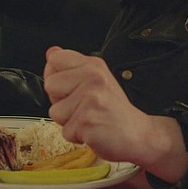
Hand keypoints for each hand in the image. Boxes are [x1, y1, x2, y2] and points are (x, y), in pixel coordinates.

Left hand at [43, 46, 187, 181]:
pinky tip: (93, 129)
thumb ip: (73, 67)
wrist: (138, 134)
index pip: (55, 59)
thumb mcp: (98, 80)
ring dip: (68, 121)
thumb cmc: (115, 110)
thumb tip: (51, 53)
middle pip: (50, 85)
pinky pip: (65, 131)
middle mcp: (93, 78)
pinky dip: (76, 136)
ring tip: (89, 118)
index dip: (57, 75)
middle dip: (61, 100)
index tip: (73, 87)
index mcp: (94, 65)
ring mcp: (90, 98)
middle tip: (84, 106)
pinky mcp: (87, 120)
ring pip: (54, 111)